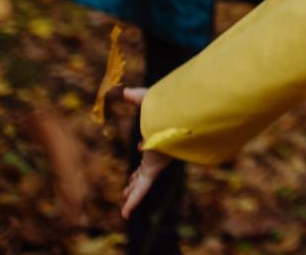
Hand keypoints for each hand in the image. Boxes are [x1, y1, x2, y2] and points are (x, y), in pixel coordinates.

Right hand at [118, 88, 170, 218]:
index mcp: (157, 138)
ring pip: (140, 182)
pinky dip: (132, 202)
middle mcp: (157, 153)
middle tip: (130, 183)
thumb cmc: (169, 107)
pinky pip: (141, 190)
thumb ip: (138, 97)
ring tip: (125, 201)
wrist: (181, 118)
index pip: (148, 146)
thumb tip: (125, 90)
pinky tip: (125, 214)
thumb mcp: (149, 101)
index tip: (139, 147)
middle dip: (136, 176)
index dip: (143, 148)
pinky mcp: (153, 170)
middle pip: (144, 168)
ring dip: (132, 192)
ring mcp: (155, 164)